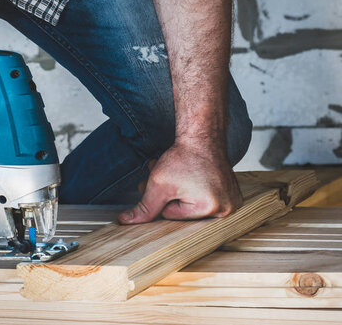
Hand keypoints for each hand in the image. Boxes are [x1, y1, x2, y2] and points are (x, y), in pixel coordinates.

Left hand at [118, 141, 242, 222]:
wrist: (202, 137)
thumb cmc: (183, 157)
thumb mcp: (158, 184)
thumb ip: (143, 207)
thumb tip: (126, 221)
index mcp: (211, 209)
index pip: (171, 215)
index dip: (161, 197)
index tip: (163, 181)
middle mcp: (226, 209)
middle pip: (182, 212)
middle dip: (167, 195)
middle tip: (164, 177)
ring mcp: (232, 202)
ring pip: (191, 205)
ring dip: (177, 191)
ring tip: (175, 174)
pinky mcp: (232, 195)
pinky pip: (204, 199)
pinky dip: (193, 190)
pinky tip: (190, 177)